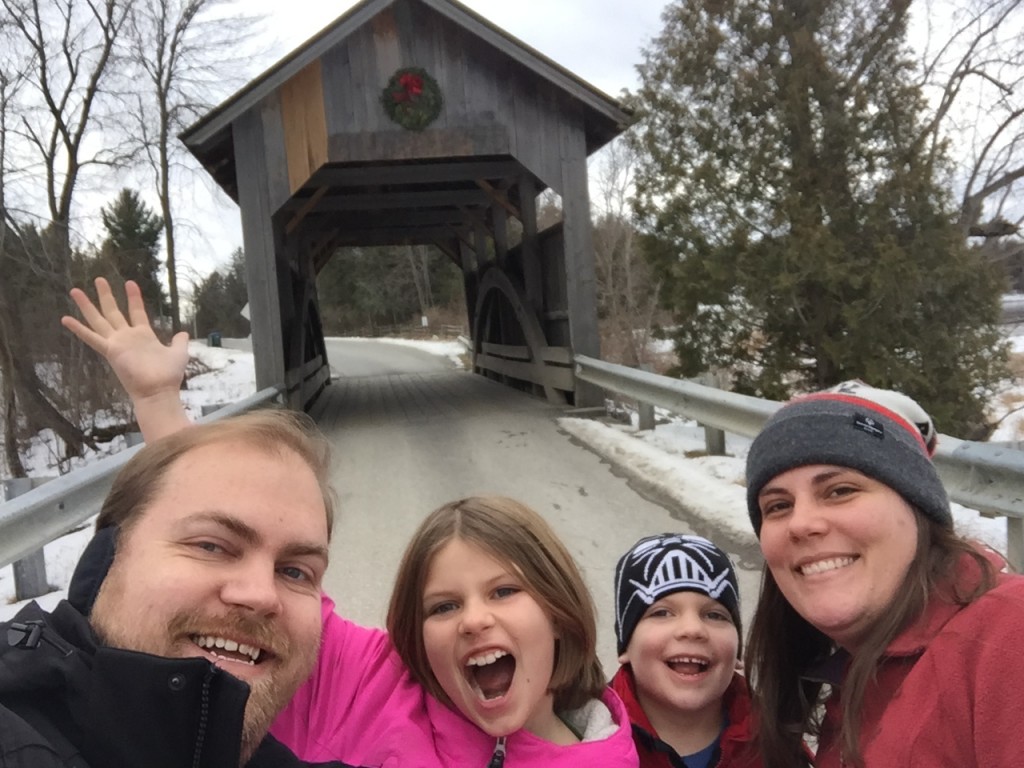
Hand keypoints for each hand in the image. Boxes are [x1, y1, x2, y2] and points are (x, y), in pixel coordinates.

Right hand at [62, 277, 188, 400]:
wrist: (159, 391)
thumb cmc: (169, 375)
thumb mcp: (178, 353)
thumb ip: (179, 342)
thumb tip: (183, 333)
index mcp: (143, 336)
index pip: (136, 312)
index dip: (133, 298)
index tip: (130, 282)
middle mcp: (127, 337)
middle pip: (113, 312)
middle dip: (106, 296)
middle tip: (98, 279)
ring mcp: (117, 343)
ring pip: (98, 320)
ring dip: (87, 305)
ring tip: (75, 290)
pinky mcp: (111, 350)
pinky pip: (91, 337)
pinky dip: (78, 329)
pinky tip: (65, 318)